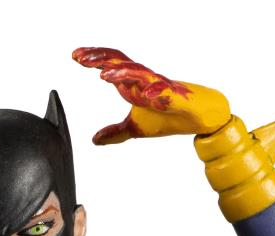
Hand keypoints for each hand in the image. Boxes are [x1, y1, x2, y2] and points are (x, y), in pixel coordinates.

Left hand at [72, 47, 230, 142]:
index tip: (76, 56)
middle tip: (79, 56)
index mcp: (133, 84)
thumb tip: (94, 140)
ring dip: (119, 71)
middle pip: (119, 61)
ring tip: (102, 73)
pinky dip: (149, 88)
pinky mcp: (172, 94)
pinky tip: (141, 92)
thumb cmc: (168, 117)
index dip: (94, 58)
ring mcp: (157, 84)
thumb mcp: (134, 128)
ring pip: (136, 70)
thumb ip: (114, 132)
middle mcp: (143, 79)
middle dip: (99, 57)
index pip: (111, 64)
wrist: (198, 119)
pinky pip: (159, 87)